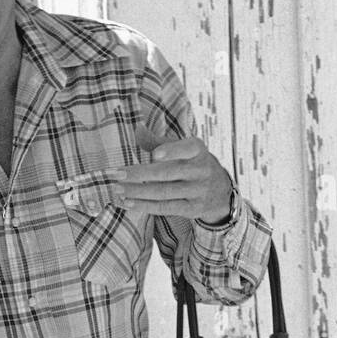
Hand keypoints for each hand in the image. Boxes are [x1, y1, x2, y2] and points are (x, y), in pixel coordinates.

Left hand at [109, 125, 232, 223]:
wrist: (220, 191)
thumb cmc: (192, 164)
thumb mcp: (182, 148)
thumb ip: (159, 141)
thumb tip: (137, 128)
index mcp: (197, 150)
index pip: (186, 148)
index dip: (171, 151)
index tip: (154, 154)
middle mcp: (201, 170)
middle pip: (167, 173)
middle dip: (139, 174)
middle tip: (116, 174)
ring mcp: (198, 191)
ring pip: (163, 192)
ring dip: (137, 192)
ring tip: (117, 189)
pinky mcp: (193, 209)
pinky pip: (165, 208)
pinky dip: (144, 206)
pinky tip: (127, 203)